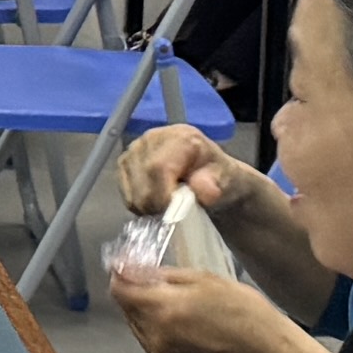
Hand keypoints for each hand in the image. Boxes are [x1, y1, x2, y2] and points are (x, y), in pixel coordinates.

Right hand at [115, 124, 234, 214]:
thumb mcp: (227, 180)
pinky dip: (138, 204)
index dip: (162, 195)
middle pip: (142, 179)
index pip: (158, 167)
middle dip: (155, 205)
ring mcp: (135, 149)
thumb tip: (201, 190)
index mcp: (180, 137)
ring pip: (131, 188)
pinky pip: (124, 192)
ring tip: (165, 207)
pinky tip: (155, 201)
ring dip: (146, 206)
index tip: (174, 213)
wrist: (210, 173)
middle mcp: (152, 137)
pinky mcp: (124, 162)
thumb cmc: (218, 176)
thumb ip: (214, 184)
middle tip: (171, 214)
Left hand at [115, 262, 328, 352]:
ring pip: (138, 328)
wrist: (263, 350)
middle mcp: (157, 336)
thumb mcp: (202, 278)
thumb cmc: (242, 311)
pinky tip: (183, 329)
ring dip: (148, 315)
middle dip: (138, 295)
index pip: (120, 290)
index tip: (126, 267)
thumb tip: (132, 269)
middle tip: (158, 285)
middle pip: (127, 309)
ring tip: (178, 309)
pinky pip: (151, 346)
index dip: (121, 275)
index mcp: (164, 309)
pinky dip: (159, 335)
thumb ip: (161, 275)